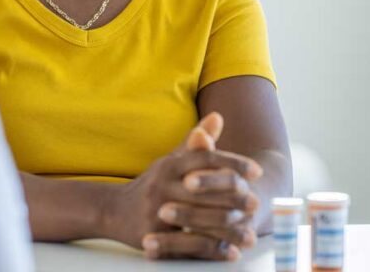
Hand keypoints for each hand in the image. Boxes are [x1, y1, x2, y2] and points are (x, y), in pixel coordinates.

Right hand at [103, 113, 261, 259]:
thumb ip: (196, 142)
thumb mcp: (172, 161)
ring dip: (228, 227)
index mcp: (170, 164)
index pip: (205, 157)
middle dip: (233, 197)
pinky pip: (189, 244)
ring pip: (199, 218)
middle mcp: (163, 185)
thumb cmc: (152, 184)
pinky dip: (213, 249)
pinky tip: (232, 252)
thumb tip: (218, 117)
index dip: (232, 163)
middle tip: (256, 203)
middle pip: (204, 188)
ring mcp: (157, 210)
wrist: (112, 210)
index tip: (256, 171)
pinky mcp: (154, 235)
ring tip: (251, 234)